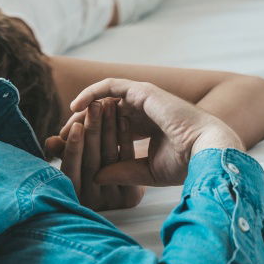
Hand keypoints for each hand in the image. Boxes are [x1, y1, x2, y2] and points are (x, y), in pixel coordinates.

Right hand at [45, 98, 144, 210]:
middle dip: (93, 130)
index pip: (70, 169)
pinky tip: (124, 120)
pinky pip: (127, 162)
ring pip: (110, 159)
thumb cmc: (86, 169)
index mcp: (73, 195)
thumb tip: (50, 142)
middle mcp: (92, 202)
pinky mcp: (132, 197)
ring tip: (109, 104)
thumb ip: (62, 151)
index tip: (76, 125)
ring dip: (109, 129)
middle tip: (95, 105)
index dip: (72, 146)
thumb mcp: (71, 162)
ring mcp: (113, 201)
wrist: (124, 186)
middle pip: (91, 161)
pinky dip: (125, 138)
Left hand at [69, 79, 244, 188]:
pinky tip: (76, 108)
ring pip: (102, 100)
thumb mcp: (146, 171)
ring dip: (82, 112)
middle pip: (103, 113)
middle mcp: (142, 110)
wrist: (205, 151)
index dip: (91, 138)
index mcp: (146, 127)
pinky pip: (108, 86)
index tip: (69, 151)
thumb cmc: (185, 162)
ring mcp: (141, 97)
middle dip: (80, 125)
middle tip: (58, 139)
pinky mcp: (140, 90)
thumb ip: (122, 170)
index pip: (110, 128)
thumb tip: (94, 177)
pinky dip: (90, 93)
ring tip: (64, 127)